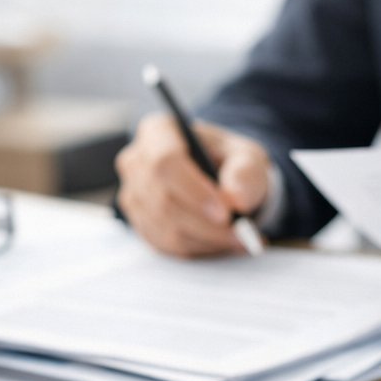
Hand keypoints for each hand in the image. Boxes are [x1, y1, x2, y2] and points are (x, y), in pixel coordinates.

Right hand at [115, 114, 271, 256]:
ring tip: (239, 240)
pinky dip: (197, 249)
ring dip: (205, 240)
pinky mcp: (139, 222)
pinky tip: (221, 244)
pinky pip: (165, 244)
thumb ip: (245, 173)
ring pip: (165, 227)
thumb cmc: (230, 162)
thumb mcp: (247, 157)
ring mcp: (133, 194)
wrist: (220, 178)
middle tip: (241, 234)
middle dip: (205, 224)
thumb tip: (236, 199)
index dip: (194, 191)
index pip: (165, 162)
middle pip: (163, 200)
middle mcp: (136, 161)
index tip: (226, 213)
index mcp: (159, 131)